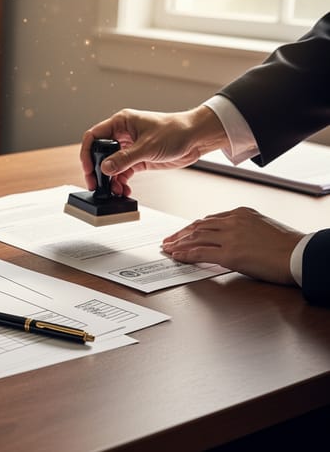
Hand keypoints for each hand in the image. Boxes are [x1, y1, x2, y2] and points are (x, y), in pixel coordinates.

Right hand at [80, 105, 229, 195]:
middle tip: (97, 185)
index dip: (87, 153)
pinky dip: (121, 182)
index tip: (88, 169)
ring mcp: (130, 148)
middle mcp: (122, 134)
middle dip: (98, 171)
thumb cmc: (176, 131)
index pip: (94, 136)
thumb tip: (105, 168)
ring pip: (111, 166)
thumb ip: (124, 158)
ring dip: (111, 180)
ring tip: (114, 191)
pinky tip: (124, 190)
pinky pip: (123, 173)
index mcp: (121, 123)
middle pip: (100, 153)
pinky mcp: (138, 160)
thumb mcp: (147, 146)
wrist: (197, 138)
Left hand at [161, 207, 302, 284]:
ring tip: (168, 248)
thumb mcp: (263, 227)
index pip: (210, 220)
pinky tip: (177, 256)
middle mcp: (233, 222)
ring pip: (196, 237)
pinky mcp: (230, 254)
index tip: (184, 232)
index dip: (193, 227)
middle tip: (168, 240)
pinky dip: (186, 254)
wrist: (300, 254)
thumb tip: (232, 239)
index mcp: (241, 213)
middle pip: (198, 226)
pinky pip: (200, 253)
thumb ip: (244, 229)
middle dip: (181, 234)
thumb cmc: (288, 245)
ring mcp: (230, 237)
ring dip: (179, 243)